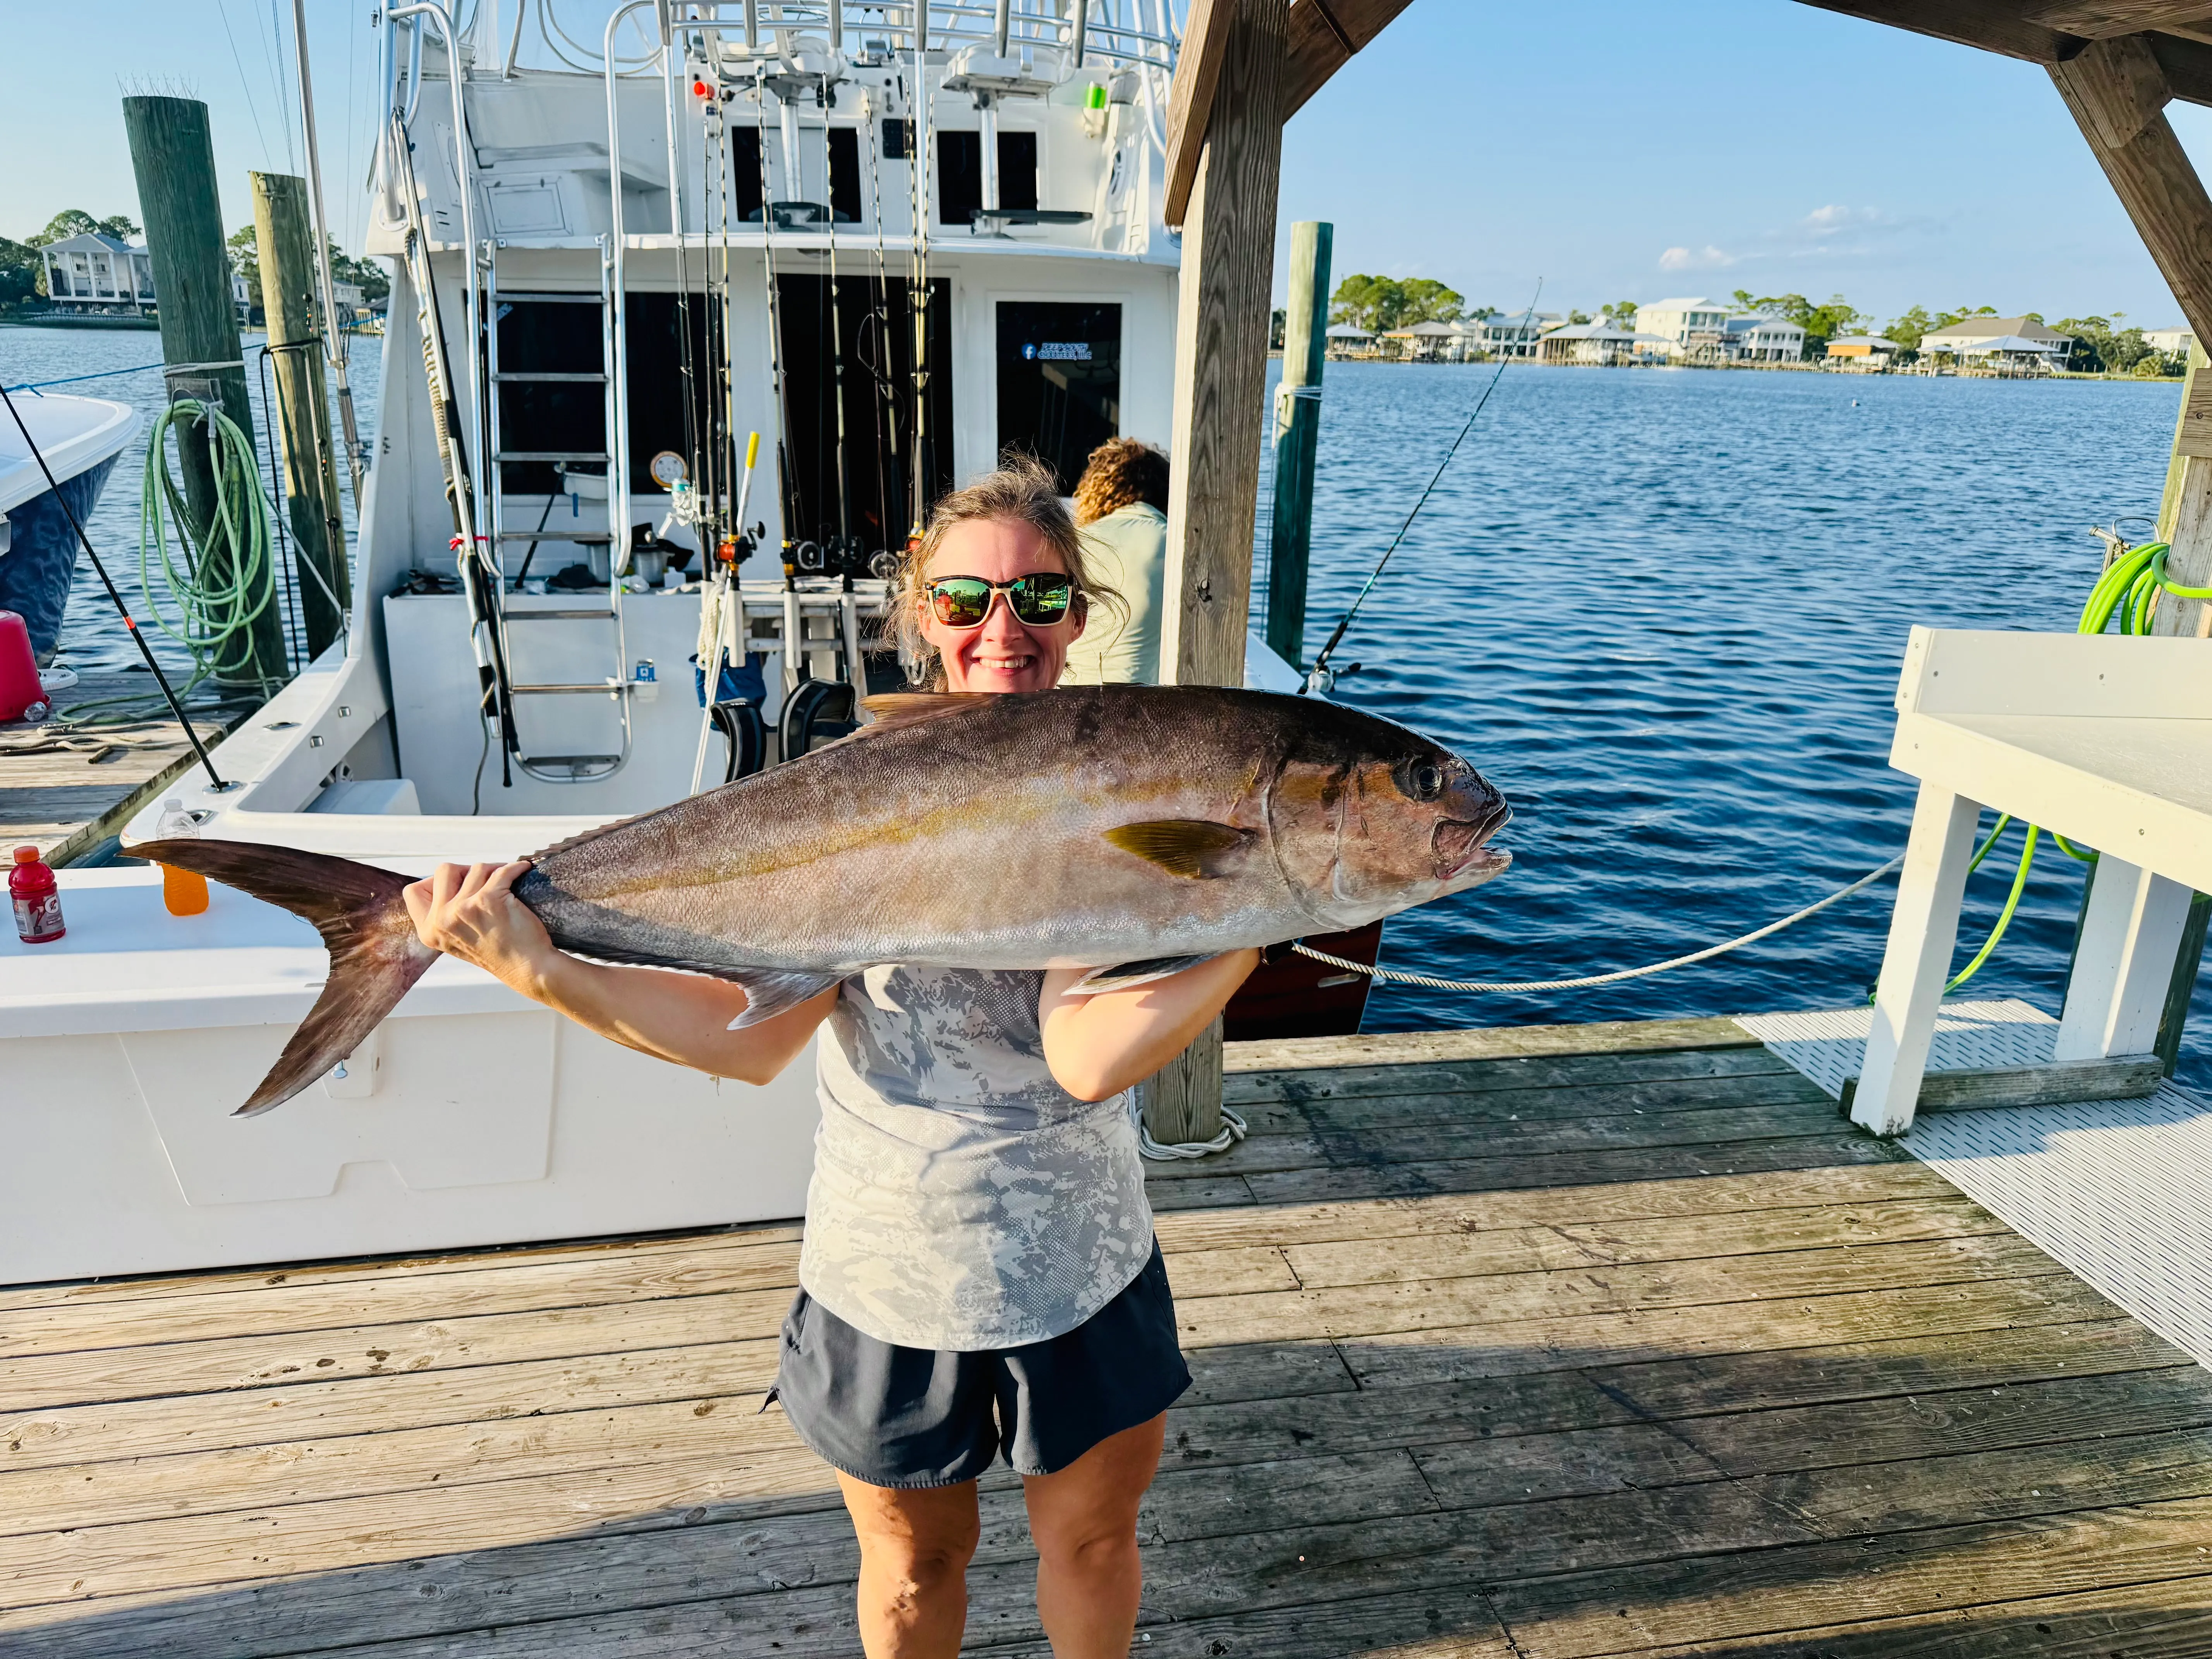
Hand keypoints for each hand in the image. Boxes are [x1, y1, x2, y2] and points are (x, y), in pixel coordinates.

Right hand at [402, 861, 554, 991]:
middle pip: (444, 870)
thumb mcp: (456, 939)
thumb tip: (448, 878)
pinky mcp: (488, 900)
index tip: (457, 885)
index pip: (413, 891)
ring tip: (507, 883)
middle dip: (467, 870)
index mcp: (428, 931)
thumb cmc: (498, 952)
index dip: (434, 882)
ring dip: (494, 871)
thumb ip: (444, 915)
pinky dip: (516, 868)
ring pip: (476, 868)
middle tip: (485, 880)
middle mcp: (441, 920)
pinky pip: (502, 870)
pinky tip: (522, 870)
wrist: (526, 969)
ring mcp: (463, 909)